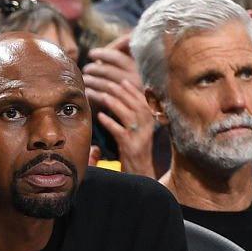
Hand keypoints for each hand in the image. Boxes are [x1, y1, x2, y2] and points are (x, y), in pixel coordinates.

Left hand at [83, 43, 155, 175]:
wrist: (140, 171)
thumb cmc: (134, 149)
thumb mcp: (135, 130)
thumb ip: (130, 116)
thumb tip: (119, 100)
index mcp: (150, 120)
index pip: (143, 100)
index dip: (133, 89)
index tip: (122, 79)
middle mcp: (148, 125)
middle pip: (136, 103)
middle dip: (122, 92)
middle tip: (107, 82)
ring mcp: (139, 135)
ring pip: (129, 114)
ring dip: (116, 103)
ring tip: (103, 94)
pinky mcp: (130, 146)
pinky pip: (120, 131)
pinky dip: (110, 123)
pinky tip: (100, 116)